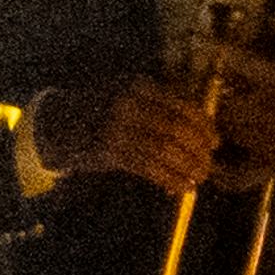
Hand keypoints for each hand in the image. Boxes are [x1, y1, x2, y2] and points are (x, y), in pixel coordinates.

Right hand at [27, 72, 218, 196]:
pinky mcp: (110, 152)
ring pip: (165, 151)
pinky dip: (170, 180)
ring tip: (199, 177)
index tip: (216, 141)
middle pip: (176, 130)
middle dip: (198, 150)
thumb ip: (159, 103)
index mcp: (136, 86)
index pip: (181, 106)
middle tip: (209, 164)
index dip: (203, 126)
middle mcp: (128, 105)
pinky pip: (149, 168)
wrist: (58, 122)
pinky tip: (181, 187)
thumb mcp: (128, 93)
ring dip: (187, 168)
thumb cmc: (102, 108)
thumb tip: (200, 123)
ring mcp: (117, 128)